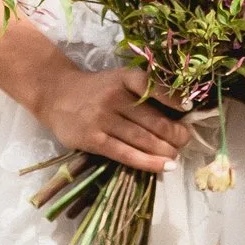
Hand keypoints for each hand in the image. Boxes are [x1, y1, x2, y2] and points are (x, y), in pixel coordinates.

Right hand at [34, 58, 190, 175]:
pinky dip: (147, 162)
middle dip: (175, 134)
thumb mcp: (118, 81)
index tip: (189, 110)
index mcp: (124, 78)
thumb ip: (143, 93)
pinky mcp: (93, 139)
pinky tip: (163, 166)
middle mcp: (114, 96)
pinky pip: (125, 153)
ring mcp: (102, 119)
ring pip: (142, 139)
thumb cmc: (96, 90)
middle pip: (153, 120)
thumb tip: (179, 114)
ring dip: (165, 150)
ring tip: (176, 156)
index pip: (152, 87)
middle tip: (185, 141)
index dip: (174, 99)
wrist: (55, 95)